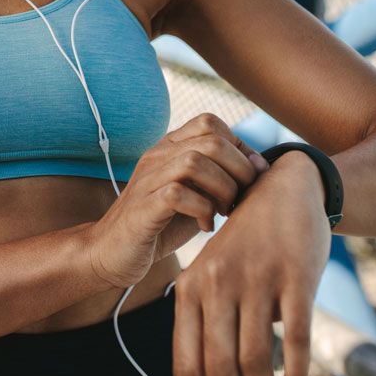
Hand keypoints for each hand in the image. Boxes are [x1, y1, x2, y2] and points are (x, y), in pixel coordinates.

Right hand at [85, 113, 269, 289]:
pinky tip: (206, 227)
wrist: (113, 253)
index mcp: (169, 147)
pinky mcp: (141, 208)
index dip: (240, 147)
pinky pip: (177, 194)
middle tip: (241, 198)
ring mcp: (146, 180)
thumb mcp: (195, 194)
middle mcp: (156, 156)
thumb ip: (219, 177)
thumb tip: (262, 168)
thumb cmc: (161, 224)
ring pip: (194, 162)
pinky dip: (202, 211)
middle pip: (210, 140)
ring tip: (224, 212)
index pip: (210, 122)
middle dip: (239, 170)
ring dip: (222, 189)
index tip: (249, 179)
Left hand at [171, 151, 331, 375]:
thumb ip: (206, 323)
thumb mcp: (214, 276)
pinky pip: (294, 339)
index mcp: (189, 290)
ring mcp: (255, 280)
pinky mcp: (294, 277)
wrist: (284, 188)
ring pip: (255, 363)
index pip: (186, 366)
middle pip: (220, 372)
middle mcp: (216, 286)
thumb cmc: (248, 244)